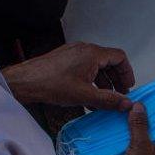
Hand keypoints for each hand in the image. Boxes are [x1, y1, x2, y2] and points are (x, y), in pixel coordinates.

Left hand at [2, 42, 135, 110]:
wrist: (25, 82)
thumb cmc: (52, 84)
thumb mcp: (86, 95)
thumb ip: (110, 100)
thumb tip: (127, 104)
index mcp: (92, 54)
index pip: (119, 58)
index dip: (127, 73)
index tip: (128, 87)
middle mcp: (84, 50)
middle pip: (108, 62)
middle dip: (116, 79)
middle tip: (119, 95)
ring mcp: (73, 53)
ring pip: (96, 66)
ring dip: (104, 82)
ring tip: (104, 99)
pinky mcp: (64, 60)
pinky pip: (84, 67)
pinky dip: (91, 80)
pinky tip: (89, 96)